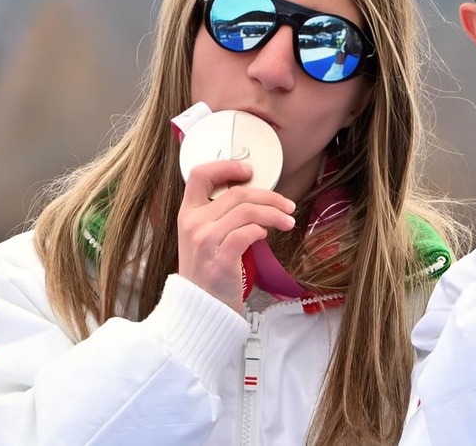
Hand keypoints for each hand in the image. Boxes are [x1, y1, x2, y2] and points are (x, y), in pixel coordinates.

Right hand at [177, 159, 296, 311]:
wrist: (200, 310)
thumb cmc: (208, 272)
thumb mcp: (203, 237)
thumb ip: (219, 214)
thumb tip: (254, 194)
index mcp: (187, 214)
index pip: (199, 175)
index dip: (226, 166)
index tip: (249, 170)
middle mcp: (193, 224)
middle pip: (237, 193)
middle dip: (270, 196)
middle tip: (287, 205)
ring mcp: (204, 242)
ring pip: (247, 211)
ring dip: (274, 213)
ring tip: (287, 220)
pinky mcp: (220, 260)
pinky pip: (248, 232)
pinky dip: (262, 230)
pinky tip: (266, 235)